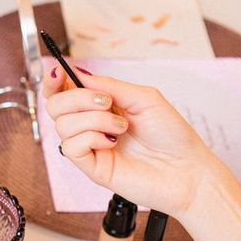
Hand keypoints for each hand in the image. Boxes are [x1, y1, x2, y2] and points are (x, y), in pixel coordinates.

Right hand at [43, 67, 222, 217]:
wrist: (187, 169)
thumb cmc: (172, 135)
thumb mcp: (144, 97)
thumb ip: (110, 85)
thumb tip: (78, 73)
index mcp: (102, 106)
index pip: (64, 91)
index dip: (54, 79)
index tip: (57, 71)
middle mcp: (92, 125)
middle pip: (55, 106)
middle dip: (77, 97)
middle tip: (106, 102)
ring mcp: (90, 147)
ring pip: (63, 125)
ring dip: (94, 119)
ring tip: (121, 127)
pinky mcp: (92, 167)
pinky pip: (70, 147)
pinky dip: (91, 138)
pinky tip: (113, 143)